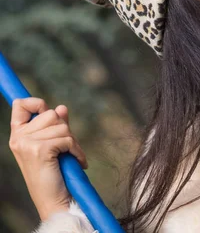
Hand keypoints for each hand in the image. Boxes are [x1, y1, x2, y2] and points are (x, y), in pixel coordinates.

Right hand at [9, 98, 87, 220]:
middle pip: (51, 114)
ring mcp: (27, 143)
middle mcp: (19, 137)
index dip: (37, 103)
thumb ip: (56, 126)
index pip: (21, 104)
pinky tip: (77, 161)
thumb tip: (61, 107)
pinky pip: (67, 139)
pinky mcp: (39, 150)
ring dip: (72, 141)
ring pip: (62, 126)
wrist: (53, 199)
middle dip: (65, 129)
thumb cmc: (54, 173)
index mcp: (18, 134)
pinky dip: (77, 150)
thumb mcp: (54, 145)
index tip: (47, 110)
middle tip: (66, 147)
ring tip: (70, 156)